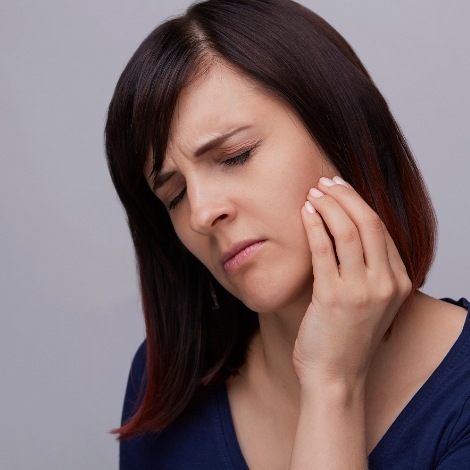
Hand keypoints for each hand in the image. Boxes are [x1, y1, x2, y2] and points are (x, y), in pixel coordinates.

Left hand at [293, 176, 410, 388]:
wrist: (335, 376)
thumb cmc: (345, 336)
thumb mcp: (367, 301)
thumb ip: (364, 269)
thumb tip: (343, 229)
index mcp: (398, 281)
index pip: (381, 229)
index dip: (359, 203)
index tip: (340, 188)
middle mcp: (385, 283)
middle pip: (368, 222)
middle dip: (345, 195)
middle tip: (325, 181)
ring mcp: (361, 290)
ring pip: (348, 231)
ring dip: (328, 205)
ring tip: (312, 192)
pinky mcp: (334, 297)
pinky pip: (324, 249)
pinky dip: (314, 225)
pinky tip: (305, 212)